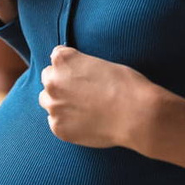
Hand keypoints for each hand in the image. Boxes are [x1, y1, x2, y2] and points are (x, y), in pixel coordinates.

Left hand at [39, 46, 153, 148]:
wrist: (137, 115)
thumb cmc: (126, 85)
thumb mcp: (102, 63)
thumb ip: (80, 67)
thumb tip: (73, 77)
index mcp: (63, 60)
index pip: (56, 57)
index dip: (70, 65)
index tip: (80, 73)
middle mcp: (53, 81)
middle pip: (48, 78)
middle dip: (61, 83)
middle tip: (80, 91)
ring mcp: (54, 106)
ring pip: (47, 101)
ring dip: (59, 102)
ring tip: (82, 108)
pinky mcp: (58, 127)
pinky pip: (55, 122)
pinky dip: (67, 122)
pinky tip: (85, 122)